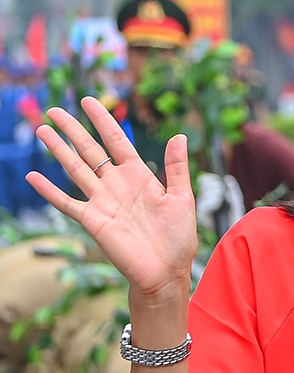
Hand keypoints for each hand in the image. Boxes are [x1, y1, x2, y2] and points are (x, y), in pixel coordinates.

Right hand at [28, 98, 197, 299]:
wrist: (165, 271)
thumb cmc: (178, 237)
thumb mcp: (182, 198)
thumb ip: (177, 167)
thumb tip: (180, 135)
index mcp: (139, 176)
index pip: (116, 141)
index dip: (102, 121)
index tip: (88, 101)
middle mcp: (116, 184)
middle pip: (89, 150)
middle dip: (72, 129)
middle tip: (54, 110)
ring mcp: (102, 201)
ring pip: (75, 169)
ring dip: (58, 150)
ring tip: (42, 130)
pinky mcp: (92, 220)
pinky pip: (66, 202)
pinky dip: (49, 191)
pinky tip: (33, 176)